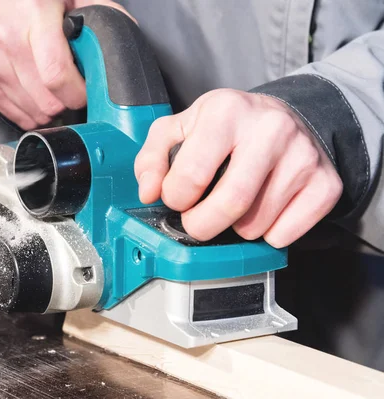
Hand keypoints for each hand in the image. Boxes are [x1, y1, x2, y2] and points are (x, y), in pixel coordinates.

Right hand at [0, 0, 131, 129]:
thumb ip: (100, 18)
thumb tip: (121, 50)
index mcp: (34, 14)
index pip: (56, 75)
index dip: (77, 94)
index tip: (86, 92)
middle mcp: (6, 37)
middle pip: (44, 100)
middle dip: (66, 103)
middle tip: (71, 91)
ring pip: (29, 110)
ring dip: (47, 110)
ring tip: (52, 92)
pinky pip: (8, 111)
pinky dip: (26, 112)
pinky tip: (34, 97)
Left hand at [134, 89, 342, 247]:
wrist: (284, 118)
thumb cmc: (224, 127)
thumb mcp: (179, 128)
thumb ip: (152, 158)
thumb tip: (149, 192)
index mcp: (226, 111)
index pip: (191, 175)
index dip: (175, 198)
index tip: (178, 198)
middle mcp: (270, 129)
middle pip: (230, 204)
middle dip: (202, 225)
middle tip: (197, 220)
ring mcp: (303, 156)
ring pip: (256, 225)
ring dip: (235, 228)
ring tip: (235, 205)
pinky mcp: (326, 183)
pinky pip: (285, 234)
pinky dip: (266, 234)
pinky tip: (263, 210)